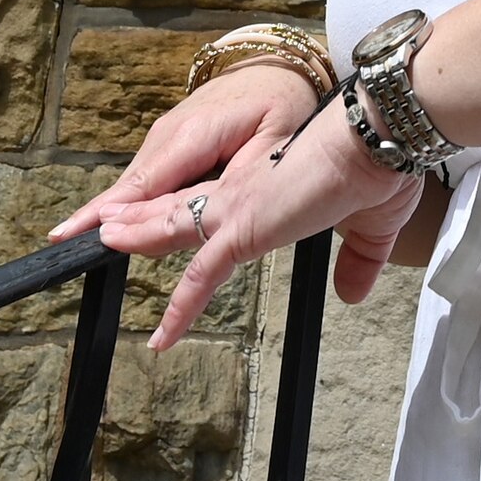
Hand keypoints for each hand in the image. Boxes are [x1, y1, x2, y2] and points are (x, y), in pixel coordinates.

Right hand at [52, 68, 323, 246]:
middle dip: (100, 218)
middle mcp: (169, 133)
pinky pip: (148, 175)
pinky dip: (132, 198)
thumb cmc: (283, 105)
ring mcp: (166, 133)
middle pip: (130, 188)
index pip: (141, 185)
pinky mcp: (170, 139)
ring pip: (136, 183)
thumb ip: (237, 180)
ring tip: (84, 240)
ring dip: (116, 211)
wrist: (280, 65)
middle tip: (65, 246)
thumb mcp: (272, 145)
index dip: (105, 213)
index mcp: (191, 136)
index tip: (70, 234)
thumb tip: (204, 213)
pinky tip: (121, 223)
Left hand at [82, 95, 425, 345]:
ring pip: (170, 229)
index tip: (165, 223)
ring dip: (135, 238)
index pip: (211, 203)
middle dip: (138, 220)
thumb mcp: (370, 229)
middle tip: (107, 229)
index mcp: (266, 187)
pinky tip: (162, 335)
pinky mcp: (243, 229)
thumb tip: (352, 293)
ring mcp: (237, 207)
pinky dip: (181, 308)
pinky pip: (200, 276)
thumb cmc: (379, 172)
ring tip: (100, 244)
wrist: (379, 145)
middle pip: (175, 208)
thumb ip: (356, 262)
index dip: (183, 213)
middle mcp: (242, 191)